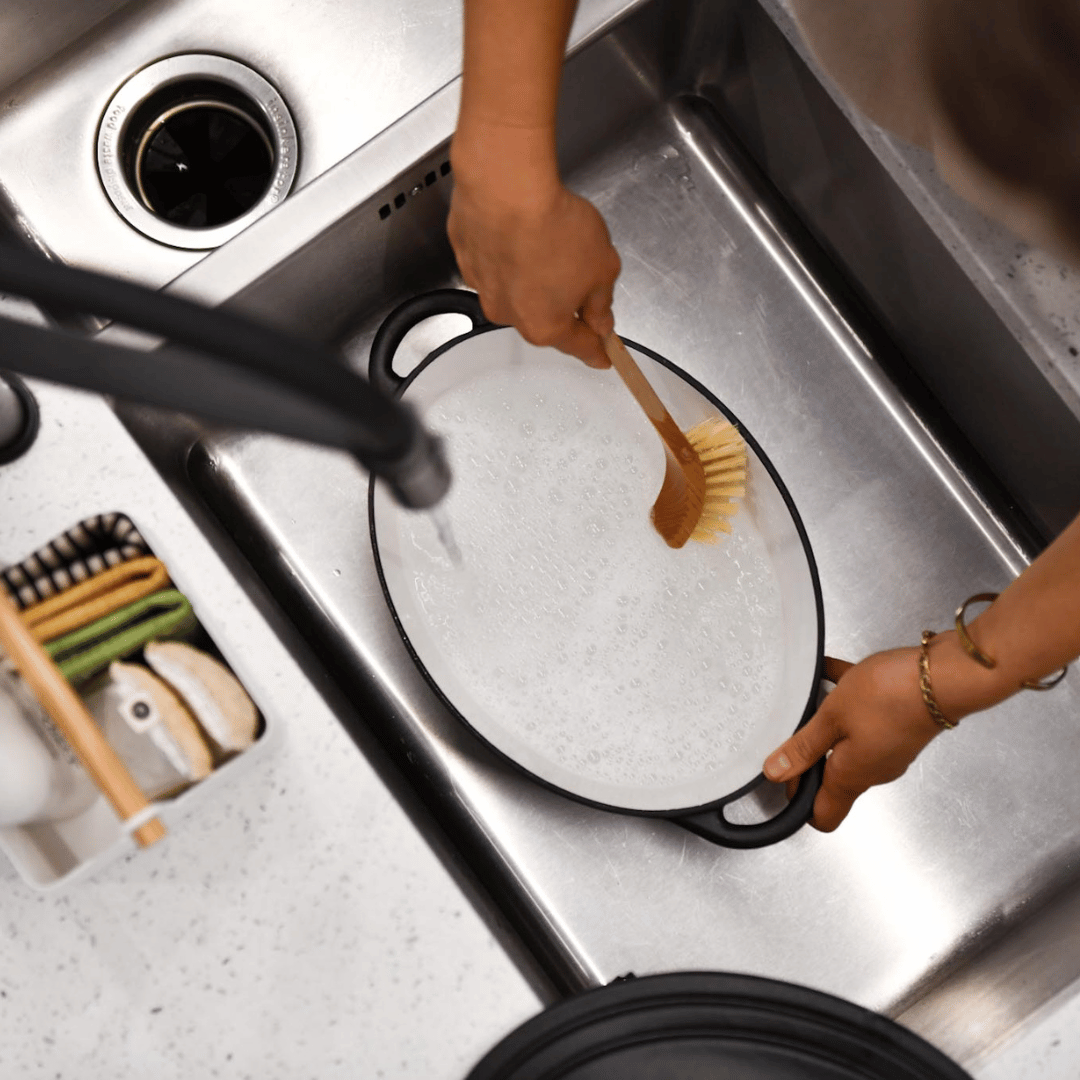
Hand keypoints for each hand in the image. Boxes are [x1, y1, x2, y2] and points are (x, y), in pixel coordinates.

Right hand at [448, 124, 620, 367]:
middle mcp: (509, 314)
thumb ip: (601, 300)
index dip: (596, 351)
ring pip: (515, 290)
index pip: (578, 346)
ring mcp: (482, 286)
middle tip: (580, 277)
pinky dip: (508, 253)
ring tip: (548, 241)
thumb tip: (599, 317)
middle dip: (563, 303)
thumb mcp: (602, 267)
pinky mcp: (466, 257)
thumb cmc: (554, 226)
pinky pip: (494, 262)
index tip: (603, 356)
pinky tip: (521, 230)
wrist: (507, 187)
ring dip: (533, 275)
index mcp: (545, 325)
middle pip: (543, 318)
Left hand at [763, 647, 946, 831]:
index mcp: (852, 777)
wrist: (944, 675)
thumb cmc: (891, 697)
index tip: (781, 776)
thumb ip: (802, 747)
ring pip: (848, 743)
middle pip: (832, 777)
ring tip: (810, 697)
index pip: (823, 815)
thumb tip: (776, 772)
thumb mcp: (832, 718)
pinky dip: (846, 700)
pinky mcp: (899, 725)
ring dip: (828, 724)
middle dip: (809, 757)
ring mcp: (888, 748)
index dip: (799, 801)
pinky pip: (865, 717)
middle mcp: (873, 770)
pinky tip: (832, 673)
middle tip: (791, 729)